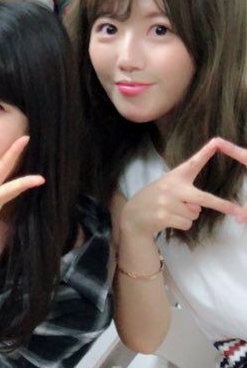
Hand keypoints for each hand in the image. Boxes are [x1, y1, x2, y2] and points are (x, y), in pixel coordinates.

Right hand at [120, 137, 246, 237]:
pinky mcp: (163, 217)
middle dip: (223, 206)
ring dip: (189, 216)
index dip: (205, 152)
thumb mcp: (166, 188)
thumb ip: (184, 193)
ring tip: (172, 212)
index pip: (192, 163)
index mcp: (174, 177)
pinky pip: (187, 224)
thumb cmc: (154, 199)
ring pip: (195, 214)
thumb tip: (197, 207)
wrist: (132, 215)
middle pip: (203, 198)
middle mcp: (171, 188)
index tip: (217, 142)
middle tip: (237, 211)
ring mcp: (166, 203)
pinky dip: (182, 225)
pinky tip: (168, 219)